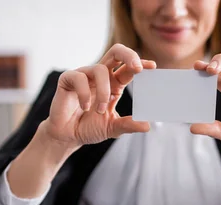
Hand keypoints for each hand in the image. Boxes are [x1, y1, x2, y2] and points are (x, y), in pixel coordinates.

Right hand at [39, 44, 155, 149]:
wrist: (67, 136)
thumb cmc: (89, 128)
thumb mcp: (113, 128)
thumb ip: (129, 125)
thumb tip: (147, 126)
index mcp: (113, 83)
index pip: (128, 67)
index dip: (140, 63)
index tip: (153, 67)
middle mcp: (100, 76)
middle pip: (116, 52)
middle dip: (129, 55)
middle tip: (137, 68)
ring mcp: (84, 76)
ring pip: (100, 69)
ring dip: (104, 91)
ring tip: (101, 110)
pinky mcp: (68, 79)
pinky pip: (79, 78)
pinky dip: (84, 94)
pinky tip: (85, 108)